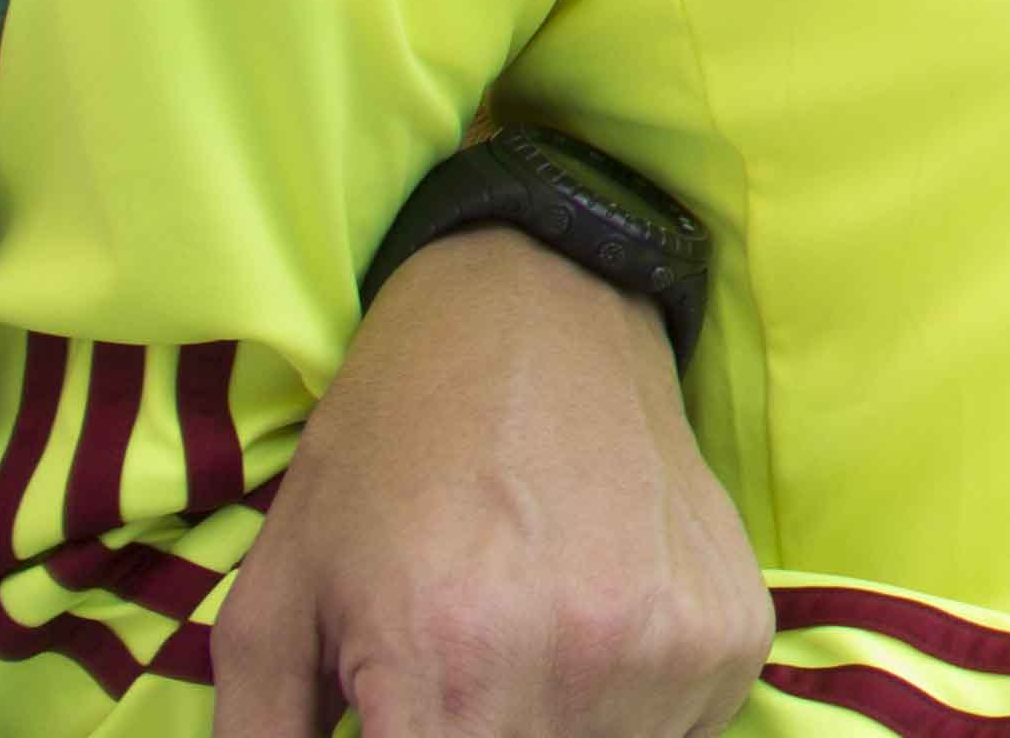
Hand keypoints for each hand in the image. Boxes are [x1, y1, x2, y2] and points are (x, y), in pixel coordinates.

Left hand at [215, 228, 768, 737]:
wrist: (539, 313)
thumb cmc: (387, 455)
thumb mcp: (274, 602)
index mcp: (449, 663)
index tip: (396, 718)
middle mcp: (577, 663)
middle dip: (472, 737)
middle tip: (451, 689)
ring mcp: (674, 648)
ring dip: (549, 735)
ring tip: (515, 661)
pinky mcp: (735, 632)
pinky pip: (680, 735)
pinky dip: (624, 717)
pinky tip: (586, 639)